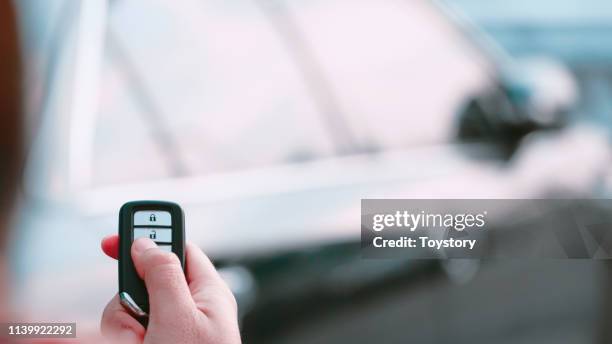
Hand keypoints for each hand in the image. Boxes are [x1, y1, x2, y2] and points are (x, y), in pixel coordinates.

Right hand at [100, 235, 240, 343]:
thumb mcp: (180, 315)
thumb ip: (162, 275)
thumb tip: (145, 243)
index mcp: (207, 292)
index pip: (179, 249)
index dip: (149, 238)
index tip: (114, 239)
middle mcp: (189, 308)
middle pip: (144, 282)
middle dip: (129, 299)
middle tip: (137, 318)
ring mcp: (169, 330)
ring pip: (128, 311)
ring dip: (124, 328)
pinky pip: (126, 335)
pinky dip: (124, 342)